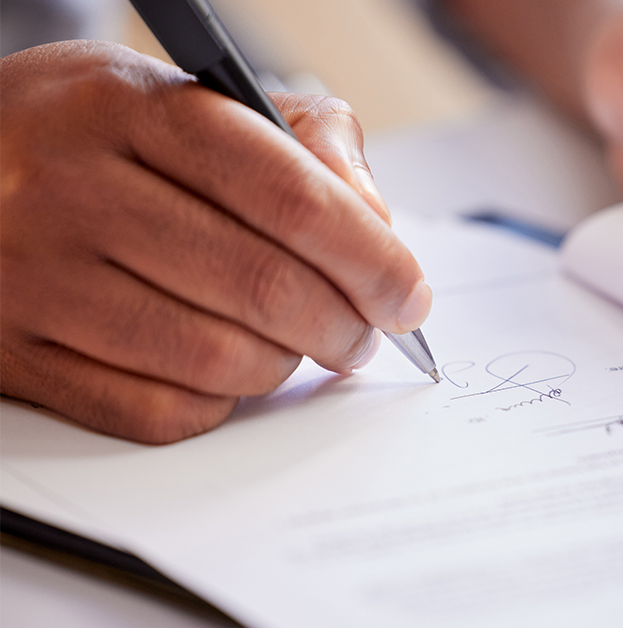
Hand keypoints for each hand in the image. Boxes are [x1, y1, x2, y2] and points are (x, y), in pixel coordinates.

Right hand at [0, 41, 430, 442]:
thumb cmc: (94, 133)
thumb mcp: (190, 95)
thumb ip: (303, 141)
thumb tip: (376, 227)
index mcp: (132, 107)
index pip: (290, 195)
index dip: (372, 257)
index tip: (408, 292)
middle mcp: (72, 188)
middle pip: (262, 286)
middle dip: (345, 325)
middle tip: (367, 332)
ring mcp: (35, 276)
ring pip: (216, 359)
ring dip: (285, 365)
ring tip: (299, 344)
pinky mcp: (15, 352)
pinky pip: (154, 410)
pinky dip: (217, 402)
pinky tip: (225, 368)